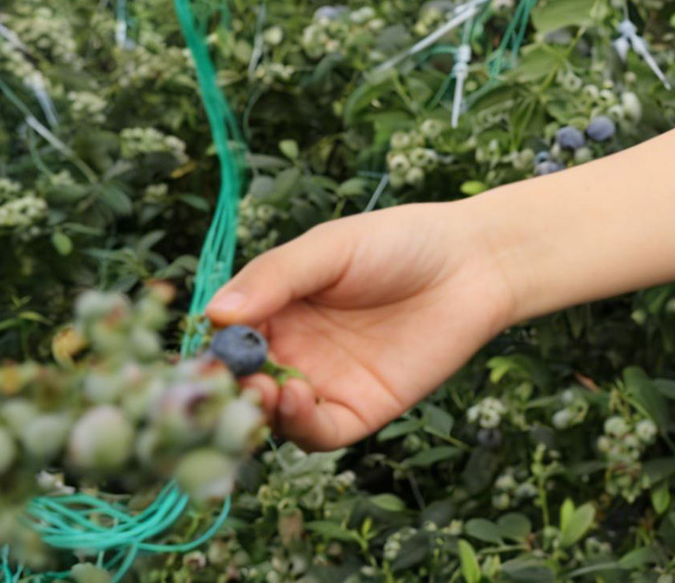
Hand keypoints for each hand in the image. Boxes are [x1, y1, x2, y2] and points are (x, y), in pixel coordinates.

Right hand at [205, 201, 520, 449]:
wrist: (475, 263)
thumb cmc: (401, 242)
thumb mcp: (332, 248)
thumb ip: (276, 277)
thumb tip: (214, 314)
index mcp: (275, 310)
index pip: (224, 341)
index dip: (207, 350)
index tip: (199, 351)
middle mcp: (292, 352)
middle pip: (241, 386)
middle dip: (228, 389)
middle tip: (226, 381)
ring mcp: (324, 384)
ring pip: (272, 417)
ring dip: (258, 411)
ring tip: (262, 388)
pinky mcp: (360, 410)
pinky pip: (318, 432)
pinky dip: (299, 424)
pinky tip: (297, 396)